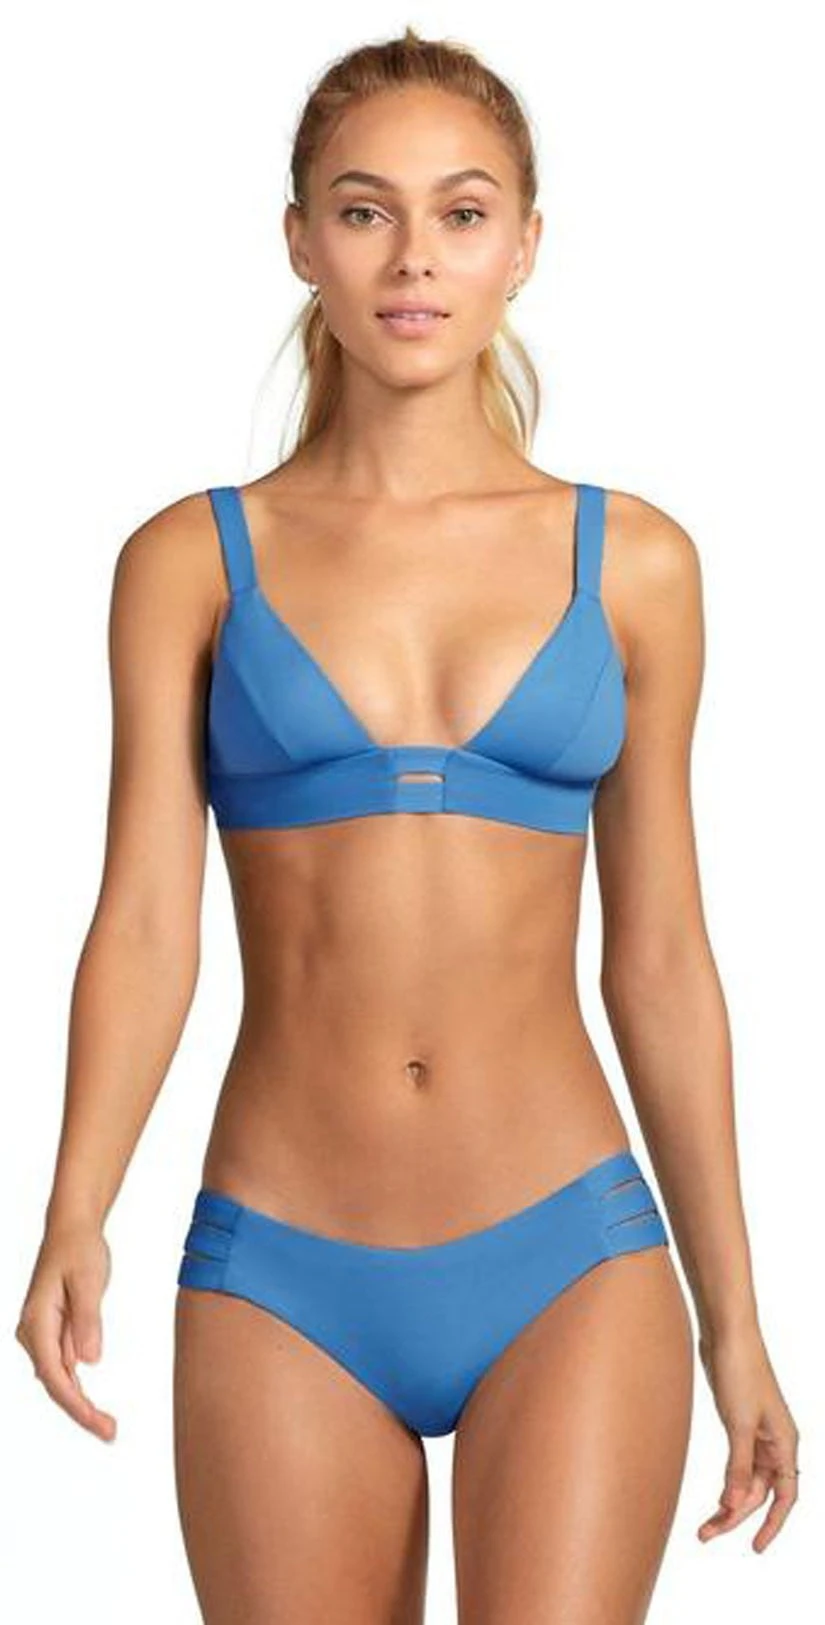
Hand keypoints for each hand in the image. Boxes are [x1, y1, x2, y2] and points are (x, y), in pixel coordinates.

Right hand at [14, 1220, 116, 1442]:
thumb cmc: (80, 1250)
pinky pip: (62, 1366)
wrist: (72, 1228)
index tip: (99, 1425)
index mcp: (36, 1323)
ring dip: (80, 1403)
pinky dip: (77, 1386)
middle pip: (54, 1384)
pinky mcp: (51, 1332)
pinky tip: (93, 1405)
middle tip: (111, 1433)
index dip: (76, 1405)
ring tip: (108, 1426)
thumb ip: (87, 1321)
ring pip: (58, 1378)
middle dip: (80, 1411)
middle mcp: (32, 1333)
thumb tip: (87, 1362)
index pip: (54, 1376)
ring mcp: (40, 1334)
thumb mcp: (88, 1281)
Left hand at [696, 1325, 798, 1552]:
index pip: (786, 1495)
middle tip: (707, 1534)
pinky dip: (727, 1481)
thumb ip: (738, 1467)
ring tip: (704, 1525)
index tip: (755, 1547)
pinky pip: (736, 1464)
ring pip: (747, 1480)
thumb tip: (735, 1506)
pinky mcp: (738, 1423)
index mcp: (785, 1443)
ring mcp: (756, 1433)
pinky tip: (715, 1496)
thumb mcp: (738, 1424)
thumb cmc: (740, 1371)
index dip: (773, 1524)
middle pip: (761, 1492)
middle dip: (736, 1516)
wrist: (727, 1333)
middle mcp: (775, 1442)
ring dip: (728, 1502)